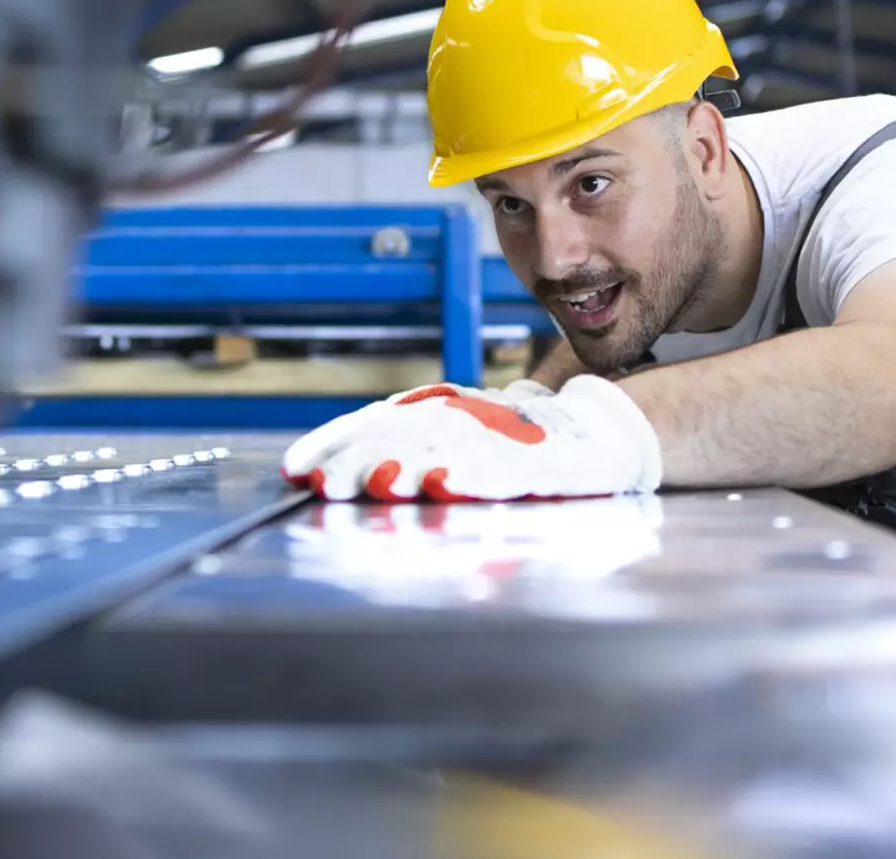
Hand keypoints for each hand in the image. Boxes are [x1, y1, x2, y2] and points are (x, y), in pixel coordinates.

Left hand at [274, 382, 556, 488]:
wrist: (600, 432)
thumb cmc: (516, 442)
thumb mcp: (454, 435)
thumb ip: (402, 447)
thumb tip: (331, 470)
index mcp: (434, 411)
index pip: (372, 422)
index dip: (332, 443)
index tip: (295, 471)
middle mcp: (461, 418)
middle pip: (399, 435)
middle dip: (357, 459)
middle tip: (324, 485)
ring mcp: (499, 439)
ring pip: (443, 449)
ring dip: (404, 465)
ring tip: (375, 482)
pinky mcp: (538, 463)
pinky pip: (501, 468)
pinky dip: (471, 475)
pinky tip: (445, 484)